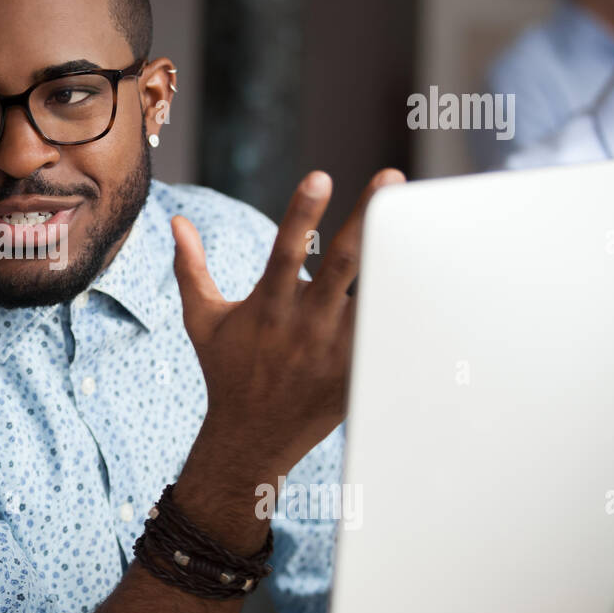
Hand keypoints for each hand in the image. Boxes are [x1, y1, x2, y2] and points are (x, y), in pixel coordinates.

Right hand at [171, 168, 404, 480]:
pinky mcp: (358, 370)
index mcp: (269, 307)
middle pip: (344, 263)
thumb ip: (191, 267)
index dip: (302, 214)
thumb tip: (177, 220)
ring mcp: (337, 349)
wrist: (252, 437)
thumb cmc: (227, 370)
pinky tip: (436, 279)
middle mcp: (306, 325)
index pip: (285, 251)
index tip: (320, 176)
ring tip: (426, 222)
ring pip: (374, 295)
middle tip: (391, 177)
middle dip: (366, 218)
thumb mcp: (202, 319)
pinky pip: (387, 332)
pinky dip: (407, 308)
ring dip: (398, 260)